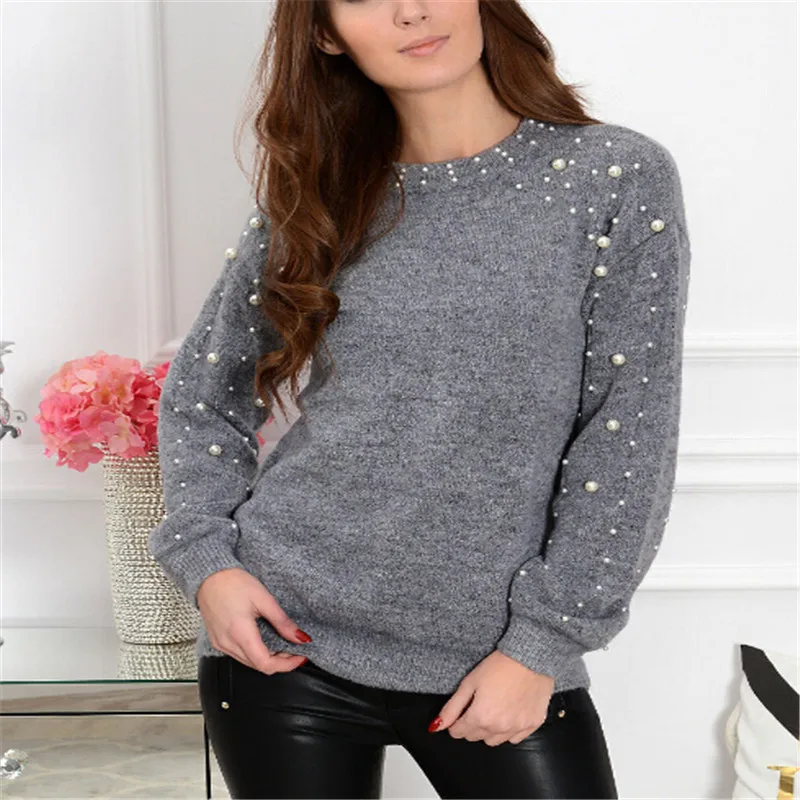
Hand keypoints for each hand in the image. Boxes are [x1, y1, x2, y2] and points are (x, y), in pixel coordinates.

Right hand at [197, 567, 311, 675]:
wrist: (210, 575)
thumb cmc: (233, 582)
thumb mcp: (264, 598)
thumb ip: (282, 621)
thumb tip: (300, 637)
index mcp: (240, 633)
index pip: (265, 664)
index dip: (286, 665)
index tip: (299, 657)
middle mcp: (228, 643)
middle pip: (258, 665)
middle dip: (279, 661)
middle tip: (293, 648)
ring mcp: (220, 644)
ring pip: (248, 662)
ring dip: (266, 658)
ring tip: (280, 643)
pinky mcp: (217, 641)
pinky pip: (238, 655)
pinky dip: (253, 653)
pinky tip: (262, 640)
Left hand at [427, 651, 554, 745]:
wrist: (530, 656)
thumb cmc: (500, 665)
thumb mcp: (469, 682)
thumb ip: (452, 708)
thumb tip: (436, 726)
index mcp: (481, 717)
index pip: (458, 732)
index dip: (455, 722)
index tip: (459, 712)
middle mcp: (499, 728)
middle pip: (475, 737)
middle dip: (471, 725)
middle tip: (476, 706)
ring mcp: (517, 728)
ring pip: (494, 741)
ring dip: (489, 730)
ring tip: (492, 709)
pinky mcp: (533, 725)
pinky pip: (515, 739)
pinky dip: (509, 730)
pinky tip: (508, 713)